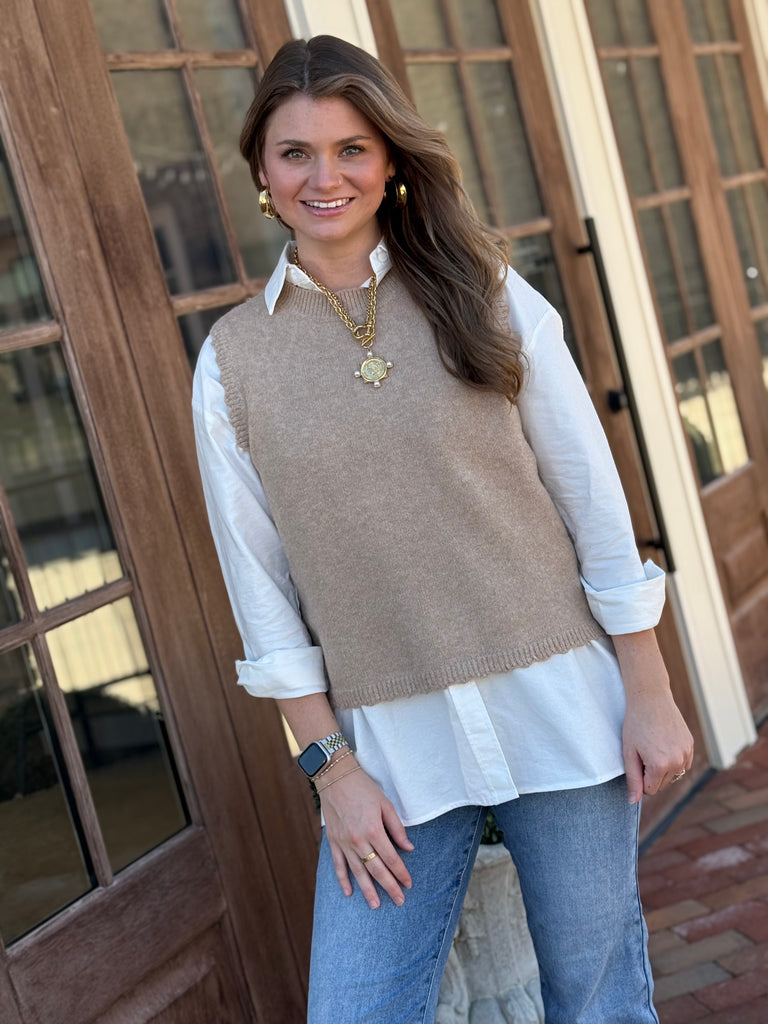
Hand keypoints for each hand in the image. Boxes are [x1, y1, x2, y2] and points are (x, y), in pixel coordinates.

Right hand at [318, 764, 413, 908]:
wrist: (335, 777)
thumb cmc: (363, 788)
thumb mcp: (385, 804)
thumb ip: (397, 828)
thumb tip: (409, 848)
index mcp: (374, 830)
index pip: (391, 858)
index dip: (401, 872)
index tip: (409, 884)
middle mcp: (358, 840)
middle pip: (376, 870)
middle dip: (389, 887)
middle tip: (399, 901)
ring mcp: (344, 843)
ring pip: (358, 872)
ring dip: (368, 890)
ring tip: (376, 905)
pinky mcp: (333, 841)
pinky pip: (338, 865)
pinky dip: (343, 880)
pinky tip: (349, 893)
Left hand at [612, 628, 693, 803]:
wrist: (650, 698)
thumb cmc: (635, 724)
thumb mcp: (628, 752)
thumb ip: (633, 779)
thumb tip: (633, 801)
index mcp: (660, 765)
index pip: (650, 789)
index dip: (640, 777)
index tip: (636, 759)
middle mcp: (677, 762)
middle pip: (662, 784)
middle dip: (651, 773)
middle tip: (643, 750)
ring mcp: (687, 753)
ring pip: (674, 775)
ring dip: (663, 768)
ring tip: (653, 745)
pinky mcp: (691, 745)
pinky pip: (682, 764)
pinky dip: (673, 760)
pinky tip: (663, 743)